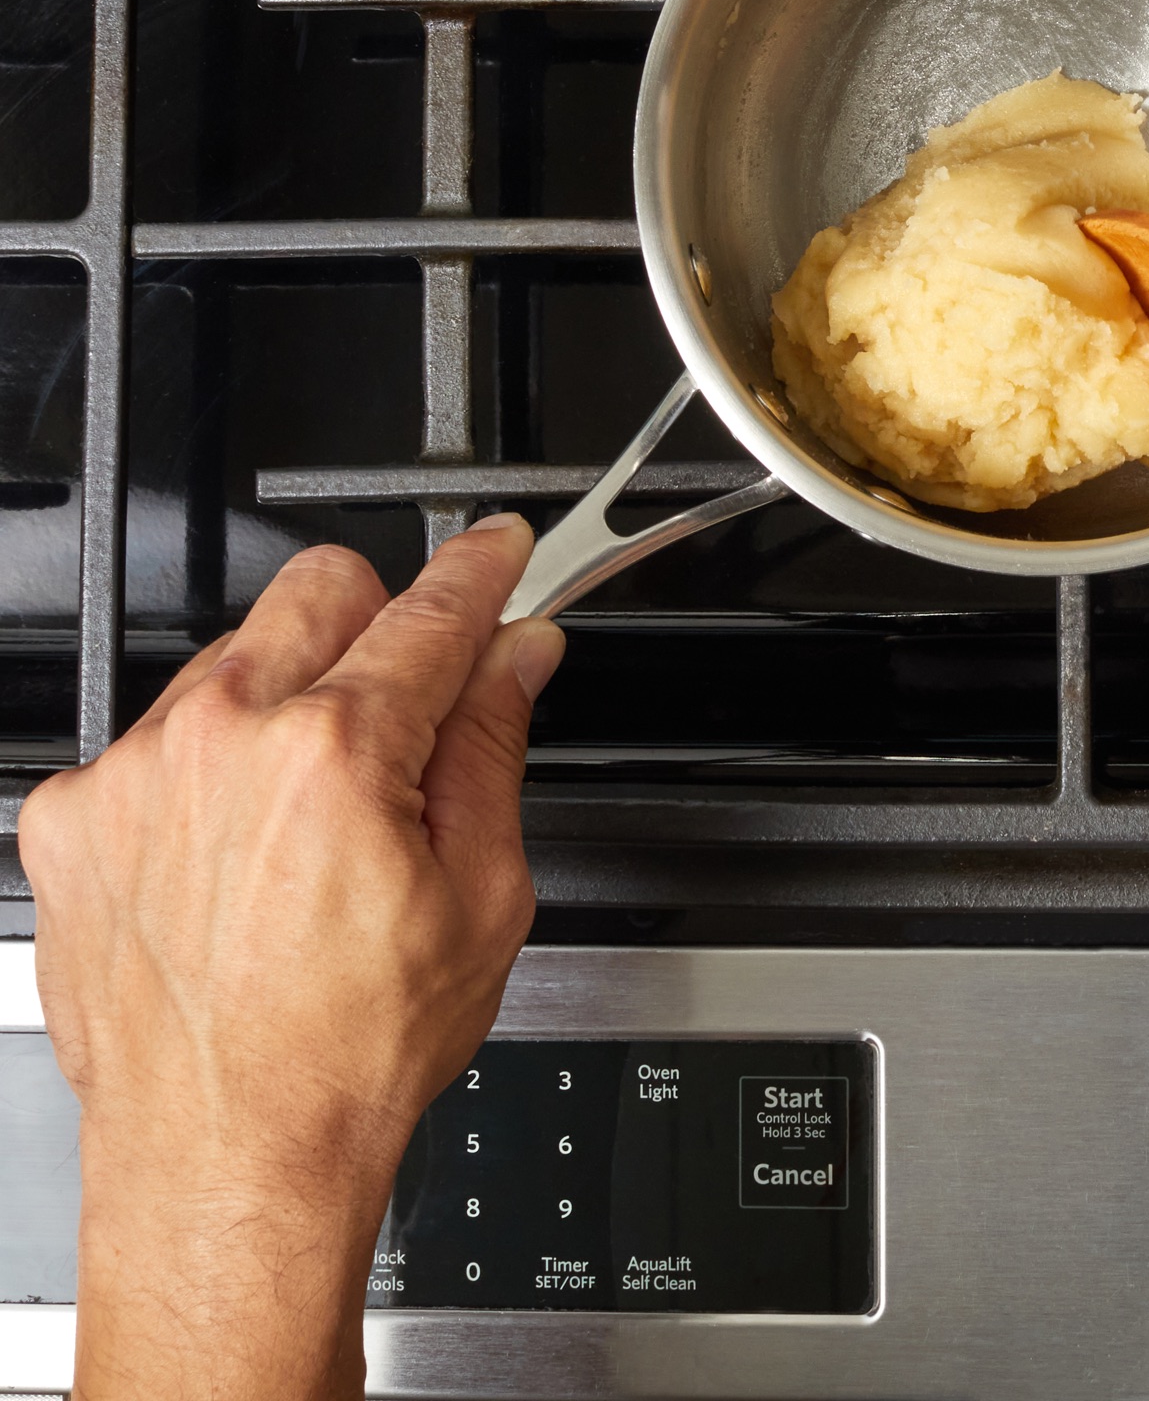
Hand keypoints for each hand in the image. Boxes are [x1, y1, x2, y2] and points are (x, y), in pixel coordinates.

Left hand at [18, 515, 563, 1400]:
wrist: (225, 1159)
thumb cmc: (349, 1053)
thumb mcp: (482, 895)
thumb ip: (493, 745)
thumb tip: (514, 659)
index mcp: (337, 754)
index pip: (432, 610)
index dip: (485, 568)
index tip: (501, 549)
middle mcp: (221, 739)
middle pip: (322, 587)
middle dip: (381, 620)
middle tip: (410, 699)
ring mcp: (135, 773)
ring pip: (237, 655)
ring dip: (291, 698)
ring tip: (313, 816)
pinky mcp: (75, 816)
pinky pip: (161, 736)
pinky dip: (211, 767)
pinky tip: (239, 854)